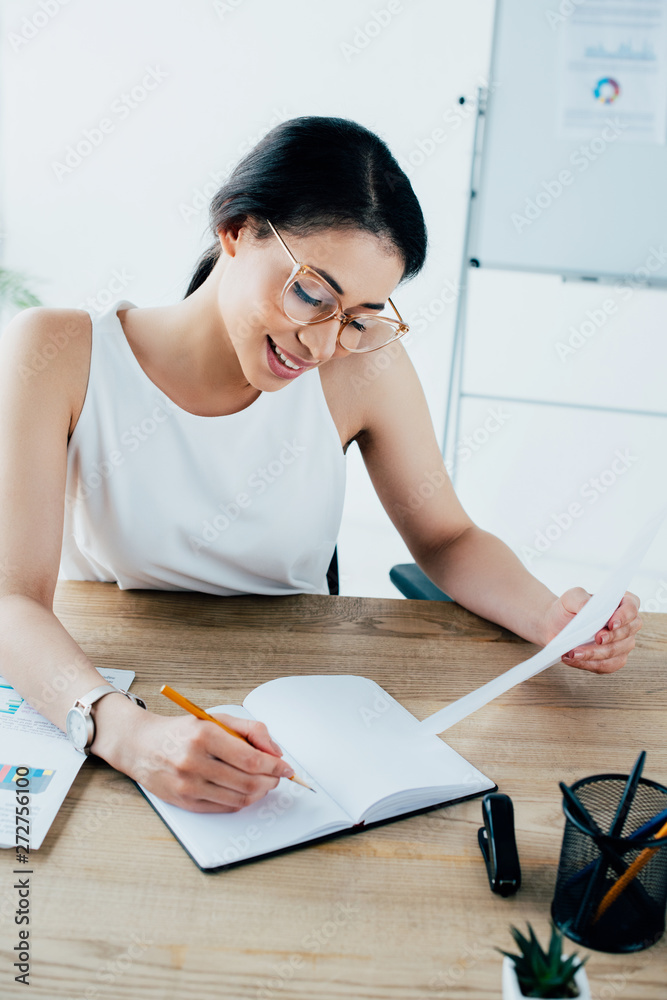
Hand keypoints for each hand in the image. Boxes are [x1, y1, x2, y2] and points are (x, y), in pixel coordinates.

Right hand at [111, 708, 294, 811]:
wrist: (141, 746)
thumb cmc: (182, 731)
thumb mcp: (216, 718)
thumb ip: (250, 730)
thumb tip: (275, 752)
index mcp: (204, 735)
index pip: (250, 758)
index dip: (274, 766)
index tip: (286, 767)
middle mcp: (194, 761)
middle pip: (247, 781)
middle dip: (270, 780)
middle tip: (278, 775)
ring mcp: (188, 785)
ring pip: (239, 798)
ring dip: (260, 793)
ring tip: (264, 782)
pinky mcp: (185, 802)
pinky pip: (224, 808)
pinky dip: (242, 801)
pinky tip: (246, 791)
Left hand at [543, 588, 641, 673]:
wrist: (555, 626)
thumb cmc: (568, 609)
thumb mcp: (570, 597)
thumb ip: (581, 599)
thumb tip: (590, 609)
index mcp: (621, 604)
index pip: (631, 608)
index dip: (624, 617)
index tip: (611, 624)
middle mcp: (626, 625)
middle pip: (627, 633)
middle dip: (611, 638)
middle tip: (596, 639)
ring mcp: (622, 644)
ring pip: (616, 652)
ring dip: (594, 654)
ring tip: (573, 653)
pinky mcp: (613, 660)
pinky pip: (607, 666)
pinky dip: (589, 664)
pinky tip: (573, 660)